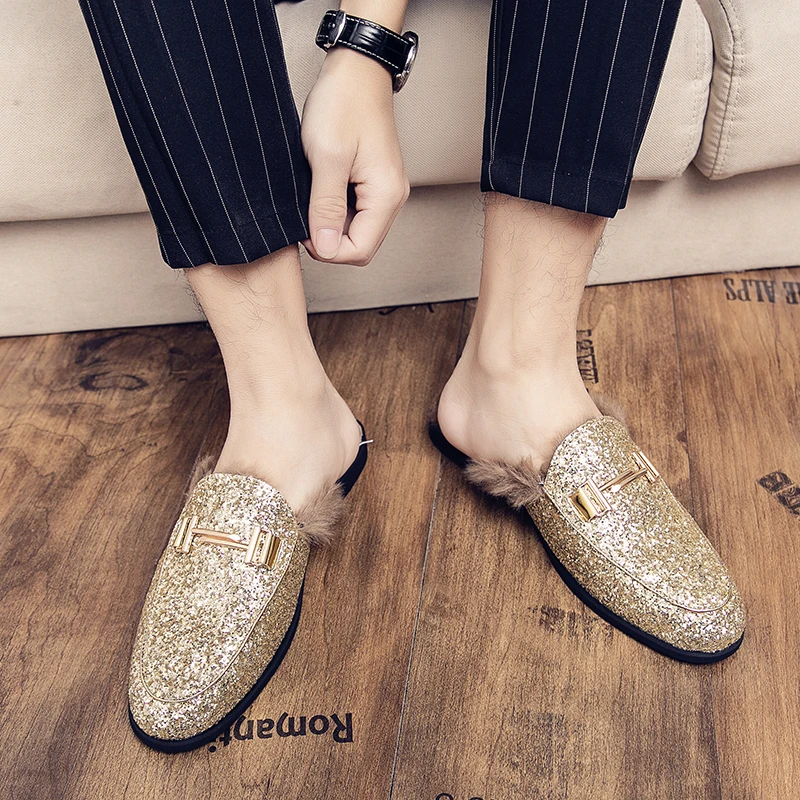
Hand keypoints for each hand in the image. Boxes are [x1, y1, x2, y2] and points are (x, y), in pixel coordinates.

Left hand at [300, 46, 409, 265]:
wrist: (356, 69)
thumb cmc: (343, 103)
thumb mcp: (326, 158)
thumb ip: (325, 208)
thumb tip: (324, 248)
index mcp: (386, 195)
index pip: (359, 251)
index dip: (327, 249)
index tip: (303, 228)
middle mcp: (392, 198)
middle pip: (360, 246)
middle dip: (329, 240)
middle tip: (303, 214)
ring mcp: (384, 191)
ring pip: (357, 231)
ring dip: (331, 225)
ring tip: (311, 197)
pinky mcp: (374, 182)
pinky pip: (356, 213)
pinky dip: (335, 210)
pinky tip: (320, 190)